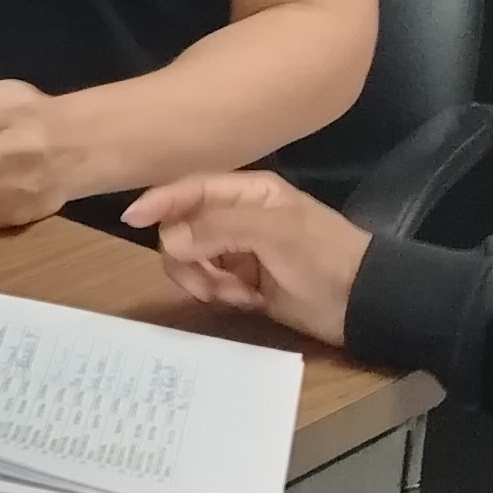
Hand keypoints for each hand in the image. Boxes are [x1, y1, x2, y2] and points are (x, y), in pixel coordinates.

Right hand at [125, 172, 369, 345]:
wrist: (361, 303)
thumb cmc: (323, 257)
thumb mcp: (275, 233)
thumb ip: (220, 227)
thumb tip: (168, 238)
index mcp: (249, 192)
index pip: (192, 189)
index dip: (160, 201)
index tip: (130, 219)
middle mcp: (239, 216)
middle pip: (184, 227)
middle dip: (187, 256)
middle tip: (208, 281)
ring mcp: (240, 250)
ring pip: (192, 259)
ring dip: (202, 279)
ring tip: (232, 295)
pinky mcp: (243, 282)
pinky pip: (209, 283)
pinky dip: (218, 294)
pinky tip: (245, 302)